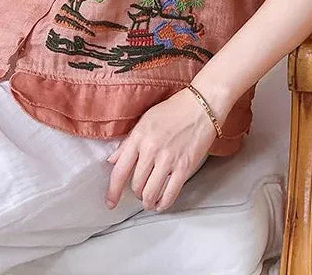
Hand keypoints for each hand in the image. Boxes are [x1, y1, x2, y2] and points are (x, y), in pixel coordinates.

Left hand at [104, 87, 216, 212]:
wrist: (200, 106)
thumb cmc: (173, 111)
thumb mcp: (145, 121)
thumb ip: (128, 142)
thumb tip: (113, 160)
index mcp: (139, 137)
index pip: (120, 170)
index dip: (113, 191)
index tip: (110, 202)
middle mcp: (151, 150)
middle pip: (136, 185)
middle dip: (136, 193)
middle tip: (139, 192)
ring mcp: (168, 159)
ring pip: (151, 193)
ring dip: (147, 202)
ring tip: (148, 201)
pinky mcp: (184, 167)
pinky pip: (170, 194)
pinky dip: (163, 203)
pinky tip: (161, 204)